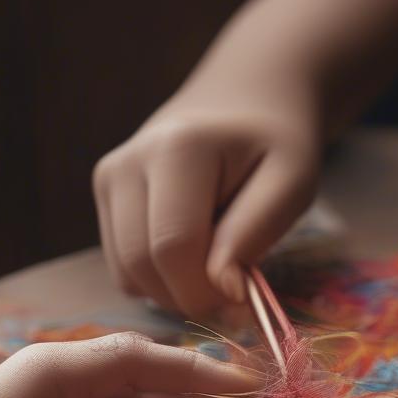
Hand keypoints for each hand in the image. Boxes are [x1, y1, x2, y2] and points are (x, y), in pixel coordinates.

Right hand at [93, 85, 320, 317]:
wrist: (244, 98)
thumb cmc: (275, 143)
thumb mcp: (292, 182)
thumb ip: (255, 234)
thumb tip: (223, 289)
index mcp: (175, 149)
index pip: (174, 248)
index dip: (207, 290)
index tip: (245, 299)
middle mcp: (127, 162)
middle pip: (143, 266)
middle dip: (190, 296)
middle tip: (233, 290)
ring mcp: (109, 178)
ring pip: (127, 274)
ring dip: (174, 292)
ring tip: (215, 263)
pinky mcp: (104, 196)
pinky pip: (123, 269)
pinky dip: (158, 280)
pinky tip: (191, 252)